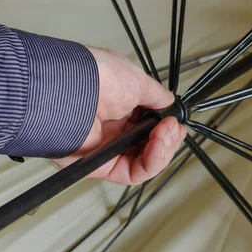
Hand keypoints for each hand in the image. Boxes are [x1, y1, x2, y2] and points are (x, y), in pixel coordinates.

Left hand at [52, 47, 186, 184]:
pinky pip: (134, 173)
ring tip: (164, 135)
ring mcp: (108, 148)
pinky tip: (157, 147)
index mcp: (120, 106)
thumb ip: (157, 97)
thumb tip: (169, 104)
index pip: (150, 125)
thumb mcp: (138, 81)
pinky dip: (152, 162)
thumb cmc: (99, 78)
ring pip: (146, 161)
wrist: (76, 88)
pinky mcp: (103, 166)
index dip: (167, 126)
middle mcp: (113, 128)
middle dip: (168, 138)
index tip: (175, 122)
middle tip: (171, 128)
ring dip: (163, 150)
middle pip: (151, 145)